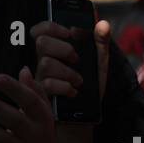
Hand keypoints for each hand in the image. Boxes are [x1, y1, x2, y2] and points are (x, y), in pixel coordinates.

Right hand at [31, 19, 110, 142]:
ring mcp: (39, 78)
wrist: (84, 119)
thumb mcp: (99, 65)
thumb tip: (103, 23)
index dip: (52, 26)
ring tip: (80, 81)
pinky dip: (64, 87)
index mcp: (54, 51)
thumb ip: (101, 43)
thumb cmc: (89, 90)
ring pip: (45, 63)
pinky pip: (47, 84)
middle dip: (63, 48)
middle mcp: (43, 62)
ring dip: (67, 71)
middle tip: (77, 58)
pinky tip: (74, 92)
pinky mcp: (40, 95)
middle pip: (42, 42)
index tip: (69, 32)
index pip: (41, 29)